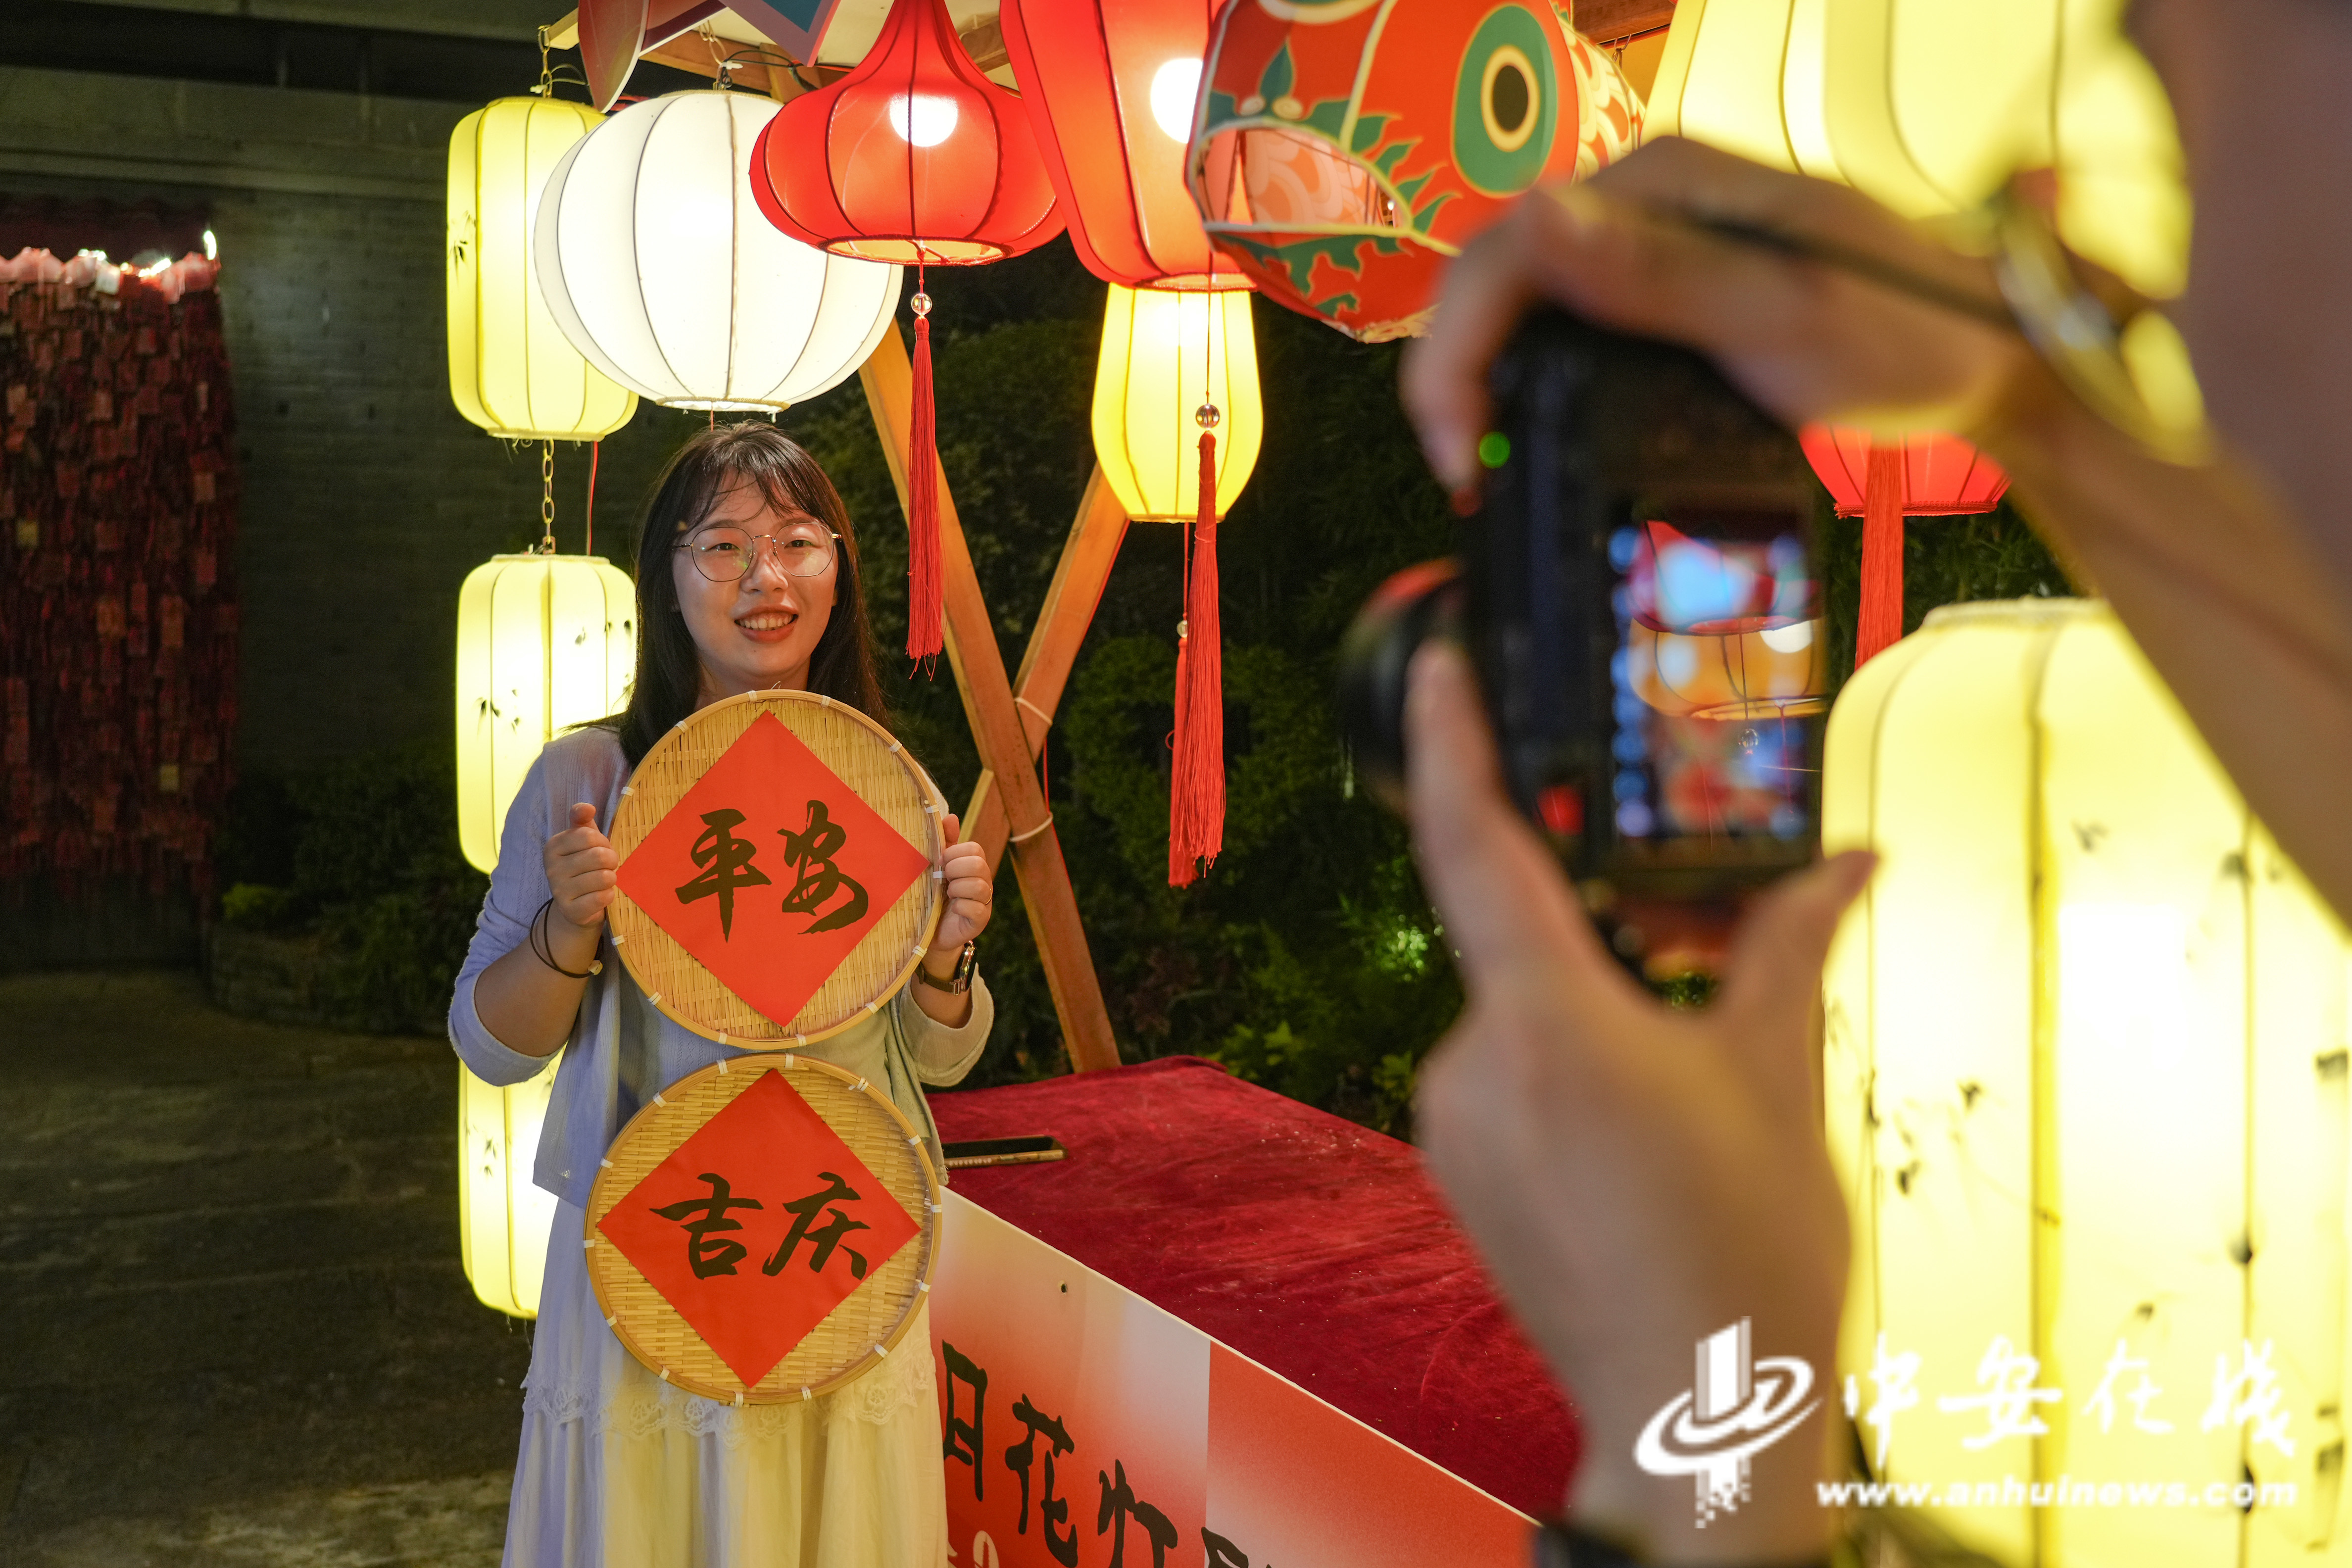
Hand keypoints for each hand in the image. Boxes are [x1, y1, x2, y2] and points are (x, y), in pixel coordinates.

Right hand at [542, 802, 617, 933]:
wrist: (579, 906)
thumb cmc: (585, 866)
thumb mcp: (583, 840)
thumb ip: (582, 820)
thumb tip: (586, 807)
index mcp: (553, 847)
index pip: (589, 836)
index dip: (603, 842)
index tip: (600, 849)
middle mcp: (551, 869)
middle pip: (598, 856)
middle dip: (611, 860)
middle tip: (607, 866)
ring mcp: (559, 891)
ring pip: (604, 877)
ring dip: (611, 879)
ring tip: (604, 881)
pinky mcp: (571, 911)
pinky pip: (602, 898)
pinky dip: (609, 895)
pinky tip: (601, 895)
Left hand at [925, 811, 991, 970]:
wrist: (929, 931)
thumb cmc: (934, 895)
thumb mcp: (937, 867)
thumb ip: (945, 843)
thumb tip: (951, 816)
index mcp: (974, 866)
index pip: (974, 848)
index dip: (955, 854)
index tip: (941, 863)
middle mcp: (984, 881)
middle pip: (978, 864)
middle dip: (955, 869)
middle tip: (943, 879)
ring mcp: (984, 901)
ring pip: (979, 885)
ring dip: (956, 888)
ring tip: (947, 894)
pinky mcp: (980, 920)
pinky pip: (976, 907)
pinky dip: (959, 906)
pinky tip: (951, 909)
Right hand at [1399, 136, 2030, 507]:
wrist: (1990, 356)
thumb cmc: (1909, 335)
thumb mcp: (1780, 310)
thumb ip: (1657, 270)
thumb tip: (1536, 217)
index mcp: (1662, 181)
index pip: (1504, 249)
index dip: (1456, 352)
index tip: (1463, 452)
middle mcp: (1645, 199)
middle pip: (1498, 276)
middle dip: (1456, 373)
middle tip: (1468, 473)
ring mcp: (1654, 245)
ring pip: (1521, 305)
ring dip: (1483, 380)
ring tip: (1486, 465)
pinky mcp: (1666, 295)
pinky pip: (1566, 328)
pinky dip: (1529, 383)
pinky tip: (1531, 436)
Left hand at [1405, 644, 1869, 1564]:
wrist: (1694, 1415)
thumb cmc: (1744, 1259)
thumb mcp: (1779, 1077)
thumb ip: (1786, 950)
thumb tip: (1844, 864)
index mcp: (1548, 1022)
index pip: (1476, 843)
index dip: (1456, 740)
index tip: (1444, 664)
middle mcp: (1472, 1062)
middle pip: (1521, 930)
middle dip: (1597, 907)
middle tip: (1685, 920)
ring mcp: (1452, 1120)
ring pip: (1520, 1004)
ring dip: (1594, 996)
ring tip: (1689, 1060)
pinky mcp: (1455, 1166)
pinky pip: (1503, 1068)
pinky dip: (1566, 1054)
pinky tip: (1644, 1112)